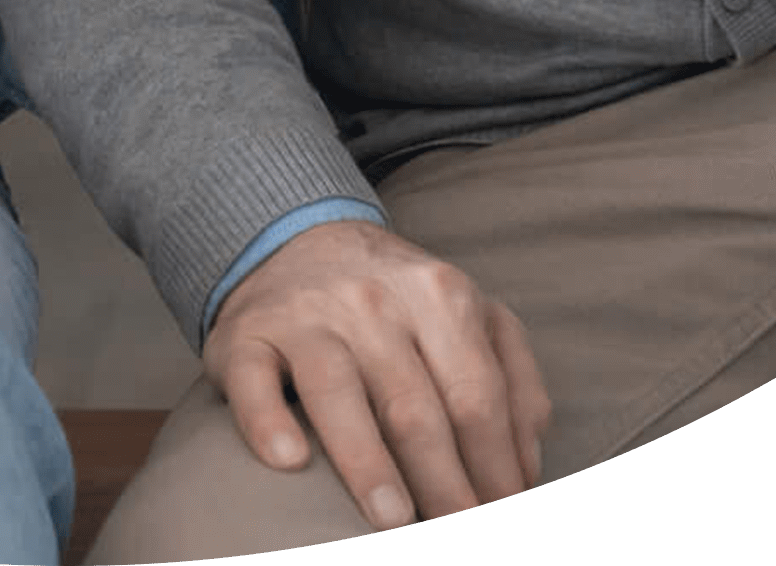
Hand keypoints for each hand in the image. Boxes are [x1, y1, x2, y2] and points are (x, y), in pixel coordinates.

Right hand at [205, 220, 547, 528]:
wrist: (299, 240)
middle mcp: (372, 300)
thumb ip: (513, 380)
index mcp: (439, 295)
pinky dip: (268, 420)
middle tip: (461, 538)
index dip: (496, 469)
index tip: (507, 523)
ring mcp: (306, 315)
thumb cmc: (398, 303)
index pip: (476, 396)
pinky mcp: (246, 335)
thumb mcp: (468, 315)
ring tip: (394, 519)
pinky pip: (254, 381)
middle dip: (444, 484)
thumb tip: (529, 468)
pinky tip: (289, 461)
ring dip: (368, 462)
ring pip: (337, 390)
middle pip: (415, 405)